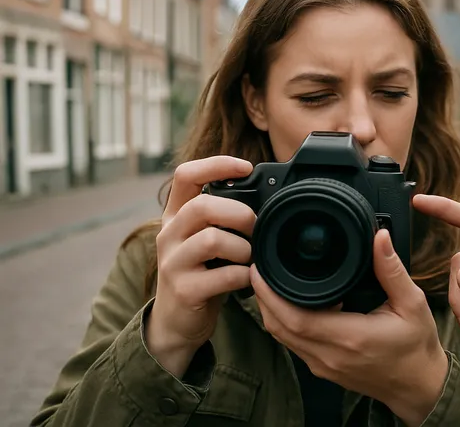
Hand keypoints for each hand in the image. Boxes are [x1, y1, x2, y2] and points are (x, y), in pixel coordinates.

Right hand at [146, 156, 256, 377]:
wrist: (176, 321)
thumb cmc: (201, 272)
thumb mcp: (205, 238)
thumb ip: (222, 217)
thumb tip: (266, 198)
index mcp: (175, 216)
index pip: (185, 175)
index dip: (216, 165)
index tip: (246, 167)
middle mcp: (169, 234)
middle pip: (202, 206)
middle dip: (239, 214)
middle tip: (255, 228)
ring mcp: (173, 263)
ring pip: (212, 239)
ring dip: (243, 247)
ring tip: (250, 257)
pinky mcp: (183, 290)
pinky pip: (222, 275)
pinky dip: (243, 275)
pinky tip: (247, 278)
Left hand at [250, 229, 448, 426]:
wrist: (418, 385)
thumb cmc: (416, 346)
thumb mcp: (412, 303)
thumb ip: (392, 270)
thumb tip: (380, 238)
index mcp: (350, 337)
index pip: (295, 318)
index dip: (271, 294)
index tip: (262, 269)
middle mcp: (330, 355)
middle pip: (279, 326)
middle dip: (263, 296)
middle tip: (259, 268)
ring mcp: (323, 365)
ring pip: (282, 337)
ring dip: (270, 310)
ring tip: (269, 281)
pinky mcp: (323, 368)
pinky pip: (293, 344)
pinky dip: (283, 323)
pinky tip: (289, 303)